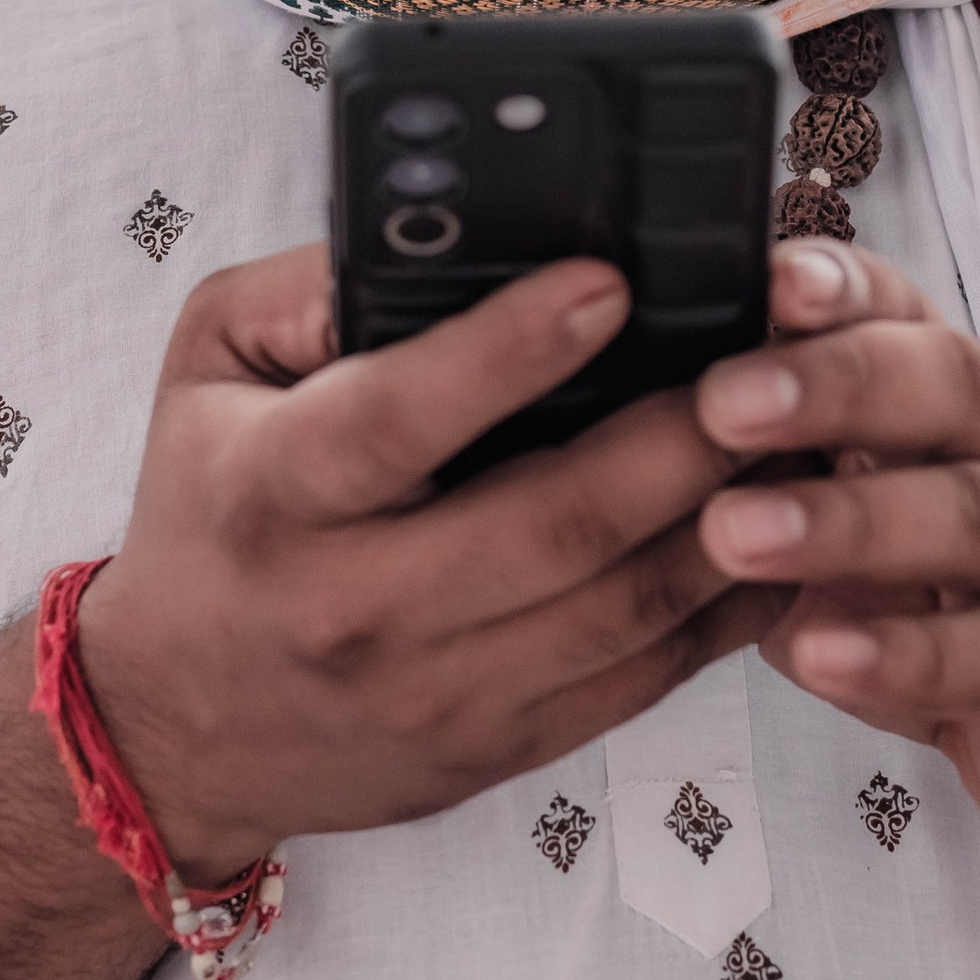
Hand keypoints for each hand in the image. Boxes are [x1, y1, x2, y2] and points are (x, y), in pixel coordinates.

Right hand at [78, 243, 782, 880]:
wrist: (177, 732)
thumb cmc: (208, 509)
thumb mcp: (208, 367)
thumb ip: (310, 287)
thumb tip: (444, 232)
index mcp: (274, 495)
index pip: (396, 420)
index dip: (508, 350)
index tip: (609, 280)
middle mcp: (356, 606)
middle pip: (551, 526)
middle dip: (678, 438)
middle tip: (768, 357)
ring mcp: (437, 693)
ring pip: (621, 610)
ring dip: (731, 521)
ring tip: (802, 430)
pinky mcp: (502, 747)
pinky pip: (643, 679)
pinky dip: (728, 607)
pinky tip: (781, 531)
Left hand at [692, 241, 979, 869]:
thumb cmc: (941, 592)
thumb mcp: (854, 504)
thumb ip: (772, 453)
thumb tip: (617, 399)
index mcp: (960, 394)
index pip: (907, 309)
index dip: (842, 287)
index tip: (764, 277)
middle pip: (948, 385)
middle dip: (833, 383)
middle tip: (719, 402)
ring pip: (974, 515)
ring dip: (849, 522)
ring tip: (733, 534)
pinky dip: (909, 654)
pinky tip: (819, 657)